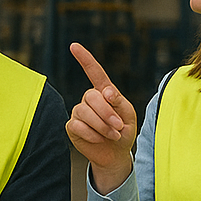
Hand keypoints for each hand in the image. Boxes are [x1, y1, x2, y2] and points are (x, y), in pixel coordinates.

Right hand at [64, 42, 137, 194]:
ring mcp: (79, 112)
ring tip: (112, 135)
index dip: (84, 58)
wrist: (116, 154)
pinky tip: (98, 139)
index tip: (74, 46)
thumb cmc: (123, 131)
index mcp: (104, 91)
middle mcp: (89, 99)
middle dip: (107, 113)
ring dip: (102, 126)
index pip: (93, 71)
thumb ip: (119, 101)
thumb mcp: (128, 115)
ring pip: (85, 112)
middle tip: (118, 127)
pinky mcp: (72, 126)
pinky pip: (78, 126)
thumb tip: (105, 91)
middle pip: (92, 96)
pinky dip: (92, 135)